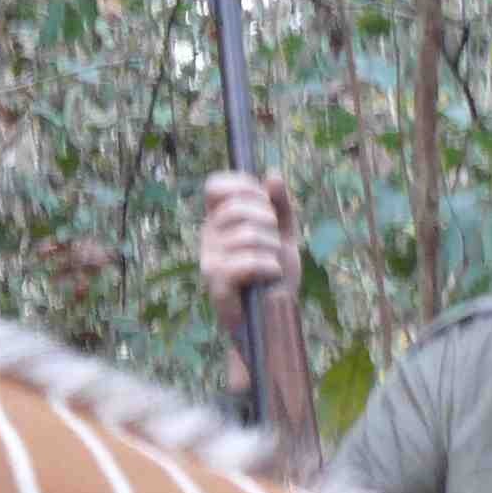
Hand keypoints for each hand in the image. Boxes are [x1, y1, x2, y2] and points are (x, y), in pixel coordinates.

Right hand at [198, 171, 297, 322]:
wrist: (271, 318)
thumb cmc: (274, 275)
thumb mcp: (283, 234)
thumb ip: (280, 205)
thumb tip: (273, 175)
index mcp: (219, 220)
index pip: (215, 186)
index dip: (242, 186)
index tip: (264, 202)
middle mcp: (208, 236)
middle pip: (237, 207)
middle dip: (267, 219)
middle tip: (274, 240)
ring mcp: (209, 259)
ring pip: (248, 235)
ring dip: (272, 249)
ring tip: (273, 263)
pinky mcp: (217, 283)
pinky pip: (247, 261)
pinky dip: (268, 266)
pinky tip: (271, 274)